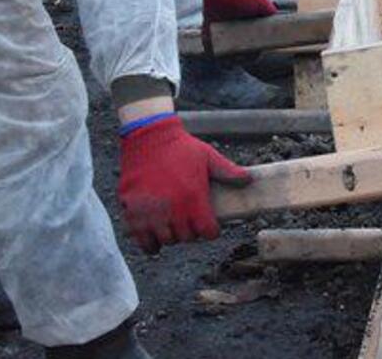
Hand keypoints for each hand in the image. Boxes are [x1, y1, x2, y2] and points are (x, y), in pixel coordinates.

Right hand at [116, 116, 251, 253]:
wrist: (148, 138)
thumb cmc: (180, 147)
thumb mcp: (208, 156)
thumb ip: (228, 171)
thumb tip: (248, 180)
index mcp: (194, 198)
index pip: (207, 232)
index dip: (210, 230)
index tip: (208, 224)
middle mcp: (173, 209)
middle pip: (187, 238)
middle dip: (191, 232)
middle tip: (189, 222)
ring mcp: (152, 212)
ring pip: (167, 240)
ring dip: (171, 236)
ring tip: (172, 225)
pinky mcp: (133, 212)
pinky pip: (143, 240)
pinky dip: (150, 243)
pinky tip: (154, 236)